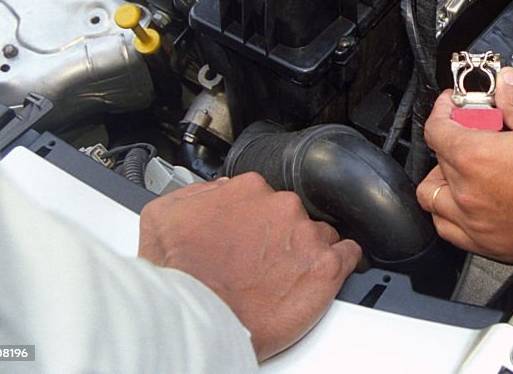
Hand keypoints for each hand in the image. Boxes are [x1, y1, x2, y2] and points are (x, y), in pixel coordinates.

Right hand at [138, 172, 360, 360]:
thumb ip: (196, 194)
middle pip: (292, 215)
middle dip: (280, 235)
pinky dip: (340, 262)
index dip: (256, 219)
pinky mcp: (326, 268)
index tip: (249, 236)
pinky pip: (348, 255)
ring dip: (306, 251)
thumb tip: (216, 191)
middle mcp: (282, 207)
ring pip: (319, 234)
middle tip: (262, 262)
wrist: (196, 322)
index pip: (265, 196)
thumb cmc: (181, 280)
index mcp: (248, 190)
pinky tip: (322, 275)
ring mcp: (306, 236)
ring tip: (286, 275)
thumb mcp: (164, 218)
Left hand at [417, 68, 512, 265]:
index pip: (436, 130)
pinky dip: (452, 214)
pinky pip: (451, 231)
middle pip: (436, 161)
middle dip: (451, 142)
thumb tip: (506, 85)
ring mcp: (477, 224)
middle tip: (474, 133)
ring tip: (467, 170)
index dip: (443, 111)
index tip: (453, 106)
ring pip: (434, 201)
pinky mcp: (490, 247)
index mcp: (476, 158)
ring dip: (443, 181)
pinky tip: (473, 201)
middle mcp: (469, 194)